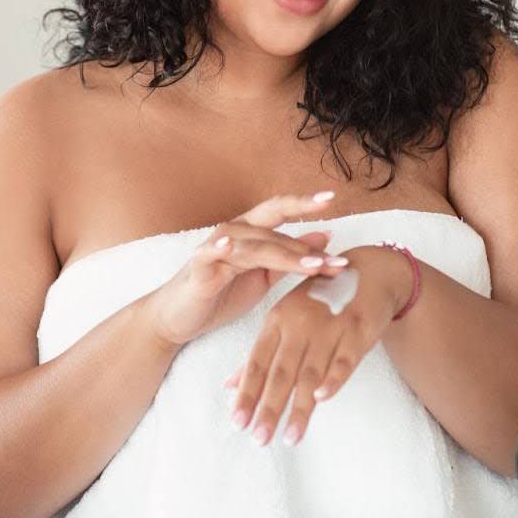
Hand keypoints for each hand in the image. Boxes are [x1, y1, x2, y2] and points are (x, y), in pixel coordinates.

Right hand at [142, 191, 351, 348]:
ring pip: (254, 245)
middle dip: (307, 244)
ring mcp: (214, 249)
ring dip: (286, 254)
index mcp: (250, 232)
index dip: (304, 203)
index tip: (332, 198)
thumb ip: (291, 255)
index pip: (279, 210)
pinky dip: (218, 248)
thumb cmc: (221, 294)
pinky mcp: (198, 269)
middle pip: (272, 228)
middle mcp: (233, 233)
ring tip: (313, 265)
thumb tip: (326, 235)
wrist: (180, 319)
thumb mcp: (264, 275)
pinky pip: (209, 254)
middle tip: (338, 260)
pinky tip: (230, 246)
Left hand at [226, 245, 413, 446]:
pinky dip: (333, 378)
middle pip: (281, 373)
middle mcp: (300, 324)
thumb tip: (229, 386)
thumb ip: (260, 355)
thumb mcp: (286, 319)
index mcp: (278, 320)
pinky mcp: (357, 331)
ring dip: (301, 409)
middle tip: (259, 440)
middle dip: (269, 408)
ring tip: (290, 438)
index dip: (248, 393)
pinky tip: (323, 399)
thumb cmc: (322, 300)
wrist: (370, 270)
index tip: (238, 423)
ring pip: (311, 374)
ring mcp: (329, 327)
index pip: (258, 363)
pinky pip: (344, 359)